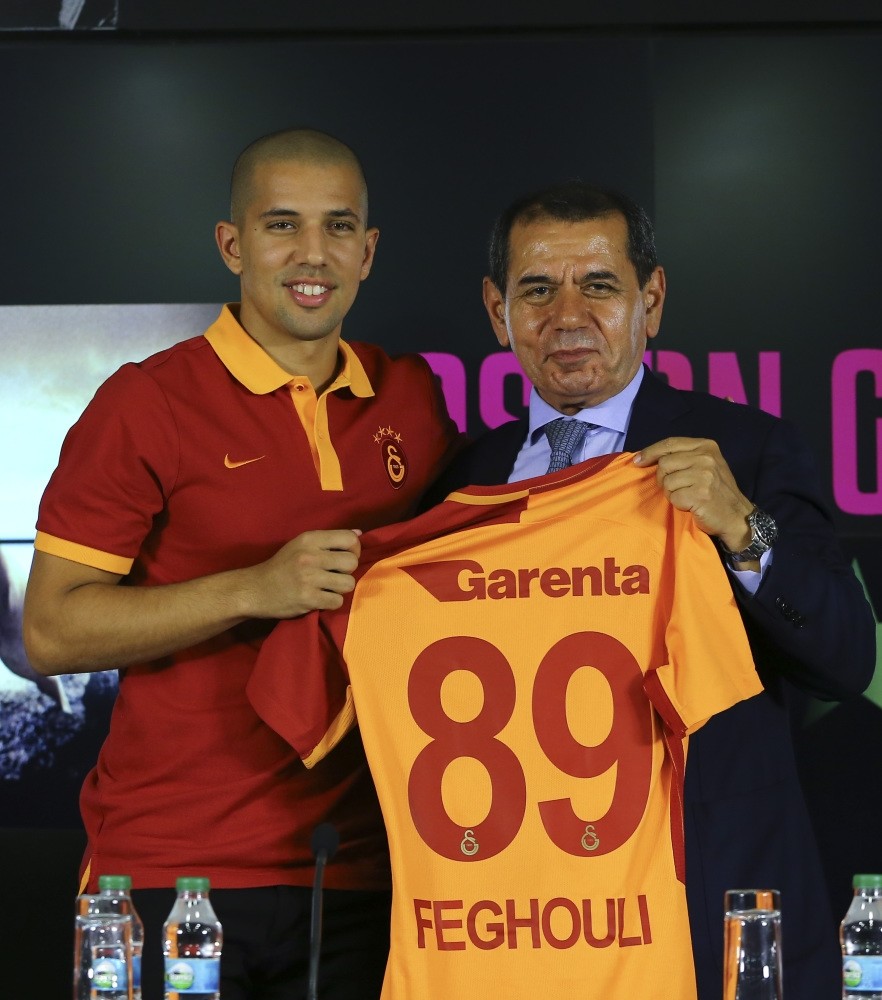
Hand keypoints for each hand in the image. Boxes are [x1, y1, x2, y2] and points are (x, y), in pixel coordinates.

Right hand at [244, 529, 361, 618]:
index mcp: (309, 539)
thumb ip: (329, 540)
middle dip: (348, 571)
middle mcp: (310, 556)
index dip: (354, 549)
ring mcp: (309, 578)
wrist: (255, 589)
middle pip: (352, 562)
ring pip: (348, 584)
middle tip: (336, 575)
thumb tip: (359, 534)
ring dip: (340, 588)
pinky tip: (320, 598)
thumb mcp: (301, 545)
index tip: (346, 557)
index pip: (349, 539)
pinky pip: (337, 601)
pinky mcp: (308, 599)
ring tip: (327, 587)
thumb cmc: (281, 566)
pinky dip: (331, 602)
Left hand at [634, 437, 754, 557]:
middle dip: (663, 478)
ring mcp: (704, 475)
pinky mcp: (700, 494)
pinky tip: (691, 505)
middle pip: (664, 463)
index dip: (650, 451)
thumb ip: (682, 457)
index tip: (638, 461)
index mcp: (706, 446)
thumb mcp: (704, 465)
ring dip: (671, 492)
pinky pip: (673, 497)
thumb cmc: (716, 491)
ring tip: (686, 496)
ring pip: (666, 481)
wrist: (737, 516)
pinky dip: (678, 504)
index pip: (670, 443)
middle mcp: (706, 457)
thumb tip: (645, 457)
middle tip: (677, 488)